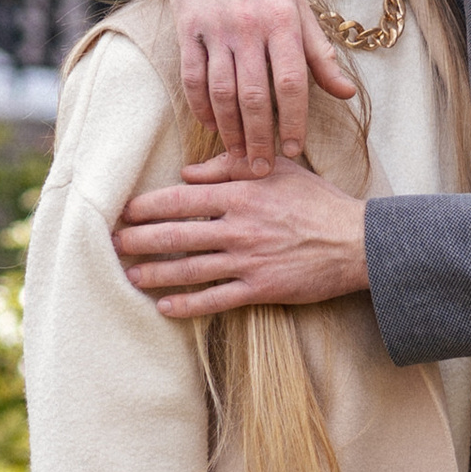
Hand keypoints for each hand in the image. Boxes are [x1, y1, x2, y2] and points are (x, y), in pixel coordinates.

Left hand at [113, 155, 370, 315]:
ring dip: (155, 273)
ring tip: (129, 275)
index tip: (124, 211)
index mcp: (241, 194)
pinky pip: (216, 299)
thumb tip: (188, 173)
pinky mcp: (261, 288)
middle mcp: (239, 227)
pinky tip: (165, 307)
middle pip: (176, 234)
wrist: (358, 242)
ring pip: (189, 269)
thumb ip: (231, 165)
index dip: (147, 206)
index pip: (181, 199)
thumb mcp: (279, 169)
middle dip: (139, 240)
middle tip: (112, 244)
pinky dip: (188, 304)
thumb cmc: (318, 202)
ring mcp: (248, 260)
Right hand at [127, 0, 357, 171]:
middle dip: (260, 138)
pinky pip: (192, 78)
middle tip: (260, 169)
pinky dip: (201, 107)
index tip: (295, 151)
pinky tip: (212, 126)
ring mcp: (216, 28)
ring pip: (222, 92)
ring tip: (237, 157)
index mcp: (283, 20)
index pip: (293, 82)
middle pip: (256, 95)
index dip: (295, 122)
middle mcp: (250, 26)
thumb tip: (346, 93)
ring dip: (230, 130)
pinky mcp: (187, 29)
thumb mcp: (298, 7)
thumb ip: (320, 53)